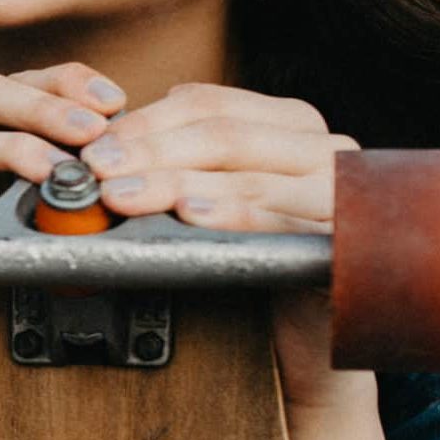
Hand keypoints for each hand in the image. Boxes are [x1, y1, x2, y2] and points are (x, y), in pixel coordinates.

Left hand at [79, 82, 364, 411]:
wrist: (315, 335)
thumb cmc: (259, 264)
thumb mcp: (218, 201)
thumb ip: (185, 164)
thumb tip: (114, 144)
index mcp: (292, 125)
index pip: (210, 103)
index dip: (145, 122)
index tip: (95, 148)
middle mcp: (324, 147)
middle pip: (224, 134)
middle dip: (152, 151)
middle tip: (99, 170)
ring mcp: (340, 191)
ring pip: (247, 174)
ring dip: (176, 183)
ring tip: (124, 196)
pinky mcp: (344, 239)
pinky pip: (282, 220)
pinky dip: (234, 213)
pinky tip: (191, 214)